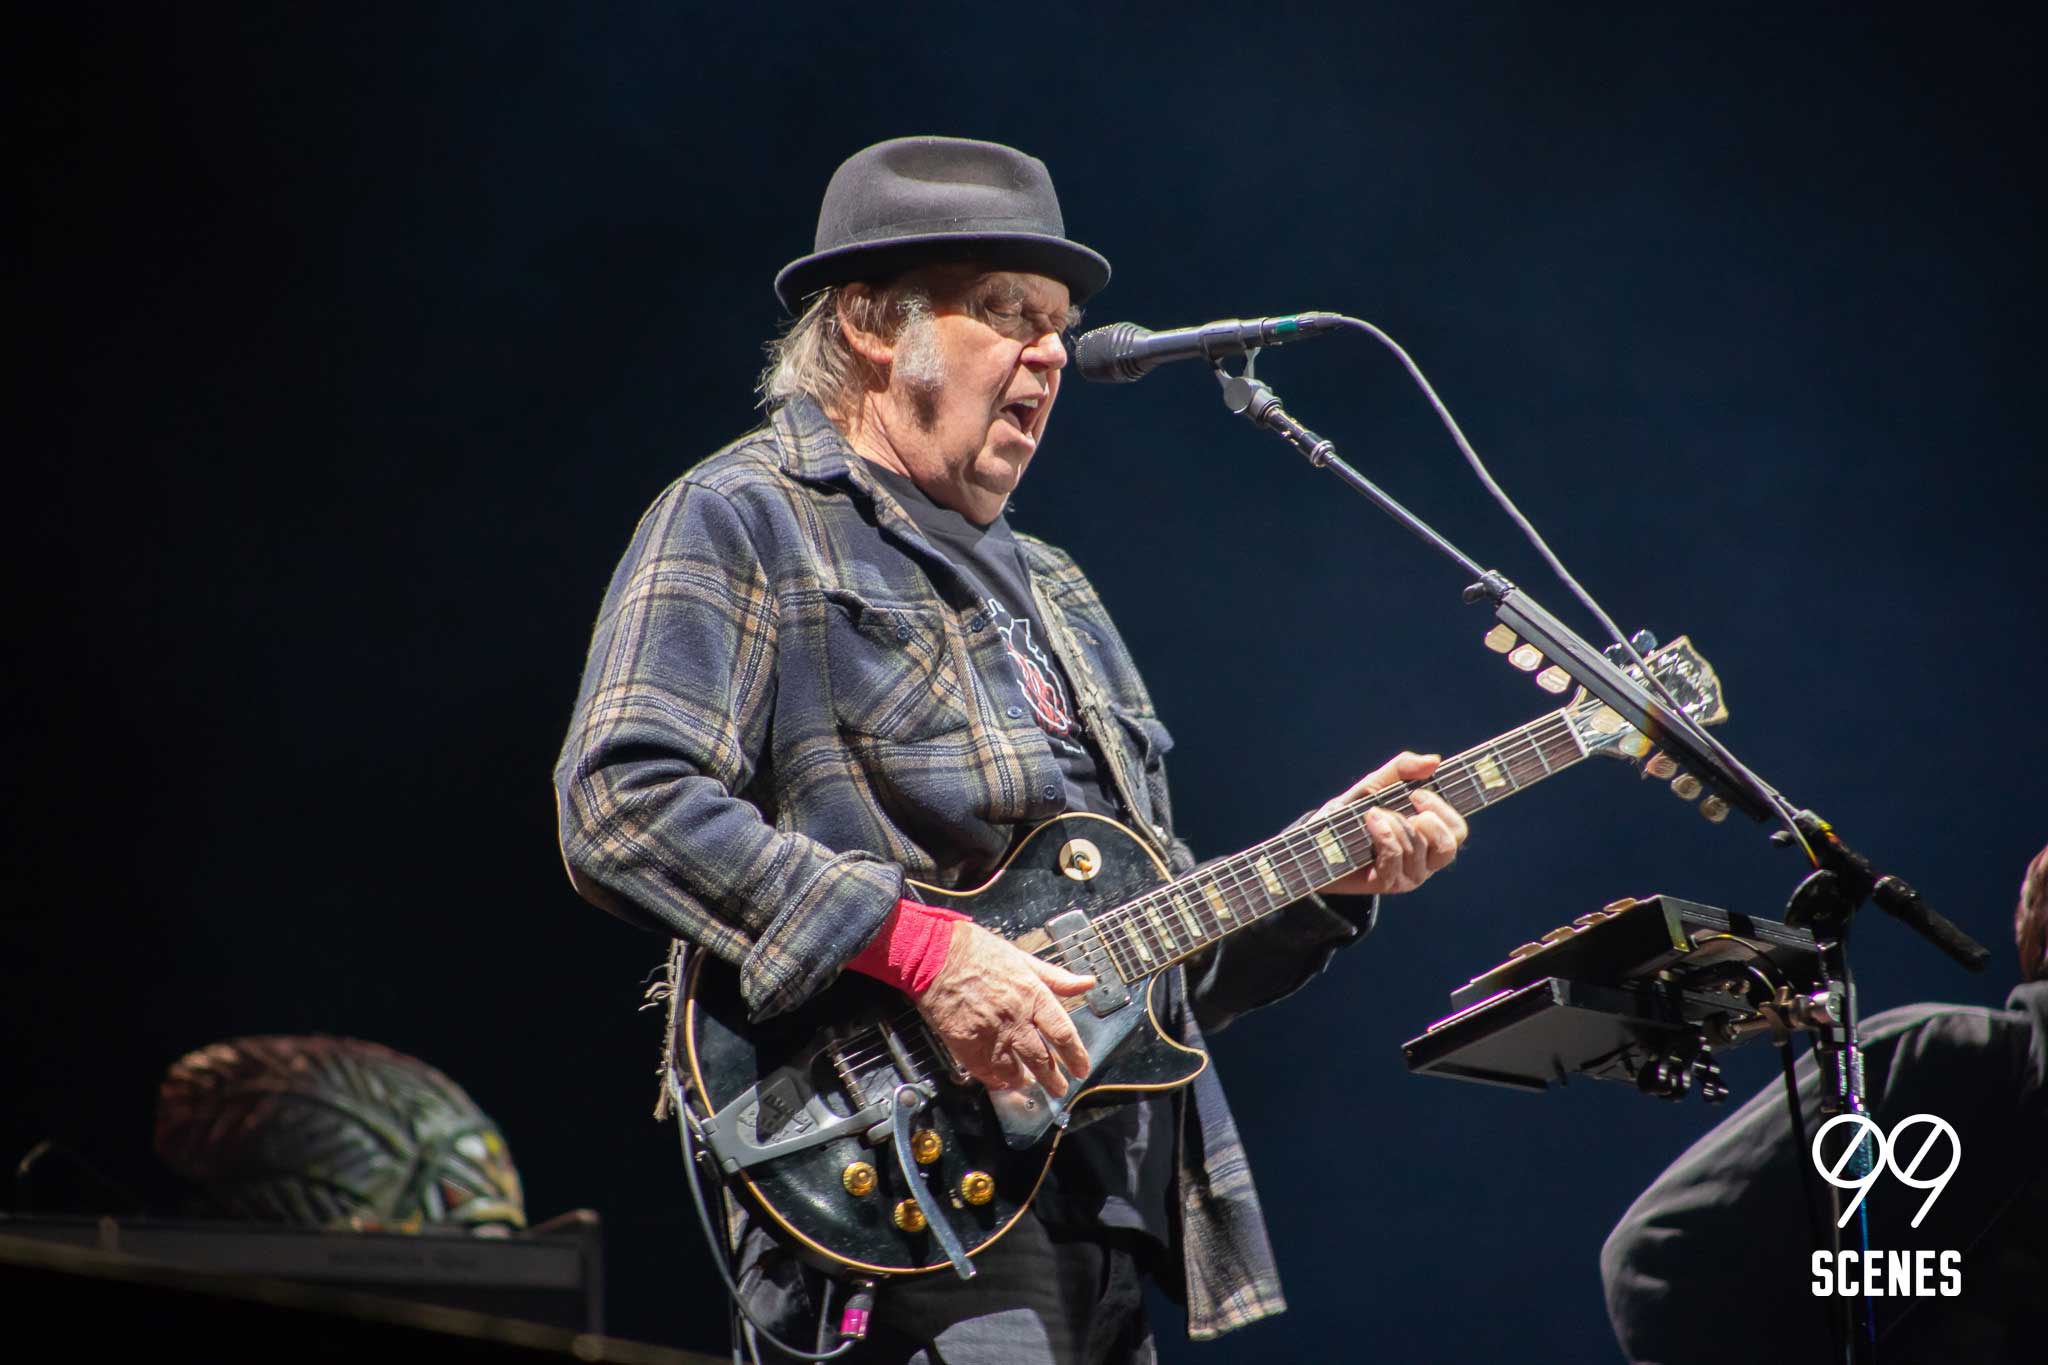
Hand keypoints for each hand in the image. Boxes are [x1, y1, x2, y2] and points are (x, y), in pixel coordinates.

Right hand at [914, 924, 1094, 1095]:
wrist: (936, 953)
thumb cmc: (978, 951)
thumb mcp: (1023, 958)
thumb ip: (1056, 977)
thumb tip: (1087, 983)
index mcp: (1032, 995)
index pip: (1063, 1033)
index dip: (1075, 1055)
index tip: (1081, 1068)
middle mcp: (1015, 1018)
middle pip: (1041, 1059)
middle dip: (1053, 1079)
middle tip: (1059, 1088)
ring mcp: (990, 1033)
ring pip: (1014, 1070)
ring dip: (1024, 1081)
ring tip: (1028, 1084)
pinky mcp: (966, 1043)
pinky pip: (985, 1071)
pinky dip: (996, 1080)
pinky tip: (1001, 1081)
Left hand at [1317, 751, 1468, 895]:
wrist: (1317, 840)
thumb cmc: (1352, 812)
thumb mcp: (1377, 784)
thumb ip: (1403, 769)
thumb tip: (1434, 760)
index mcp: (1430, 837)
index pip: (1458, 830)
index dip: (1445, 810)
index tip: (1418, 793)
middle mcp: (1425, 860)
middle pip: (1449, 845)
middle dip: (1430, 819)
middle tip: (1408, 800)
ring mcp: (1408, 875)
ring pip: (1418, 848)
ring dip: (1396, 822)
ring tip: (1373, 812)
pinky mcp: (1388, 883)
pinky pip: (1396, 857)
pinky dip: (1384, 834)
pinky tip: (1371, 820)